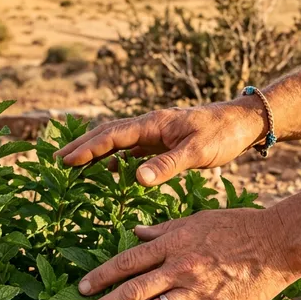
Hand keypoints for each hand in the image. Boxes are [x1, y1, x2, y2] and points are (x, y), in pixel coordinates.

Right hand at [56, 98, 266, 185]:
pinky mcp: (162, 140)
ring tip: (73, 162)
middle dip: (81, 146)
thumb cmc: (222, 134)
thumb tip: (136, 177)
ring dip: (94, 149)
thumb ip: (167, 165)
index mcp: (152, 124)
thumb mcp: (197, 152)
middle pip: (106, 133)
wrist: (243, 122)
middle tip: (57, 159)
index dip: (87, 149)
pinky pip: (130, 147)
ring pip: (116, 139)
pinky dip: (113, 156)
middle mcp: (149, 125)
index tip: (66, 161)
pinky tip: (108, 167)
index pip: (112, 136)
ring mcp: (154, 132)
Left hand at [74, 208, 299, 299]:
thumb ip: (164, 230)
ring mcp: (198, 291)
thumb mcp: (195, 220)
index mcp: (172, 244)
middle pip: (133, 290)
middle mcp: (179, 268)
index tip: (82, 288)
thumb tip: (136, 230)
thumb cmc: (237, 226)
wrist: (278, 241)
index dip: (102, 275)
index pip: (128, 261)